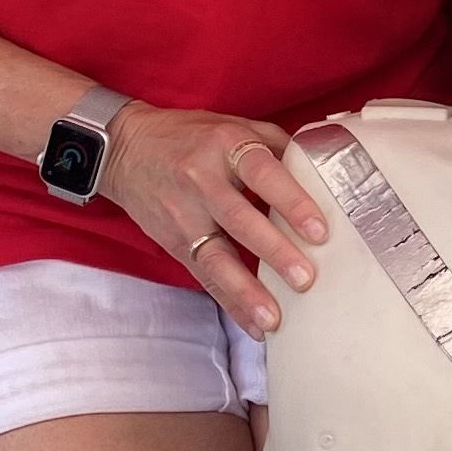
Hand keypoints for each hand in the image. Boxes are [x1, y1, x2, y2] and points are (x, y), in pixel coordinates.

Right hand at [98, 105, 327, 338]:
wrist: (126, 148)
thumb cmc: (194, 136)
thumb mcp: (235, 126)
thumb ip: (277, 147)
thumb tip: (325, 170)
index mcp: (226, 145)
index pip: (262, 173)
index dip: (291, 200)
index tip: (319, 230)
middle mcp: (202, 181)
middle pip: (240, 219)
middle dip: (273, 252)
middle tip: (305, 278)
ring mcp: (184, 215)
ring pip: (215, 257)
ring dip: (246, 291)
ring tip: (274, 318)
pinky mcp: (173, 242)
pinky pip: (203, 276)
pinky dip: (229, 302)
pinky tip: (253, 324)